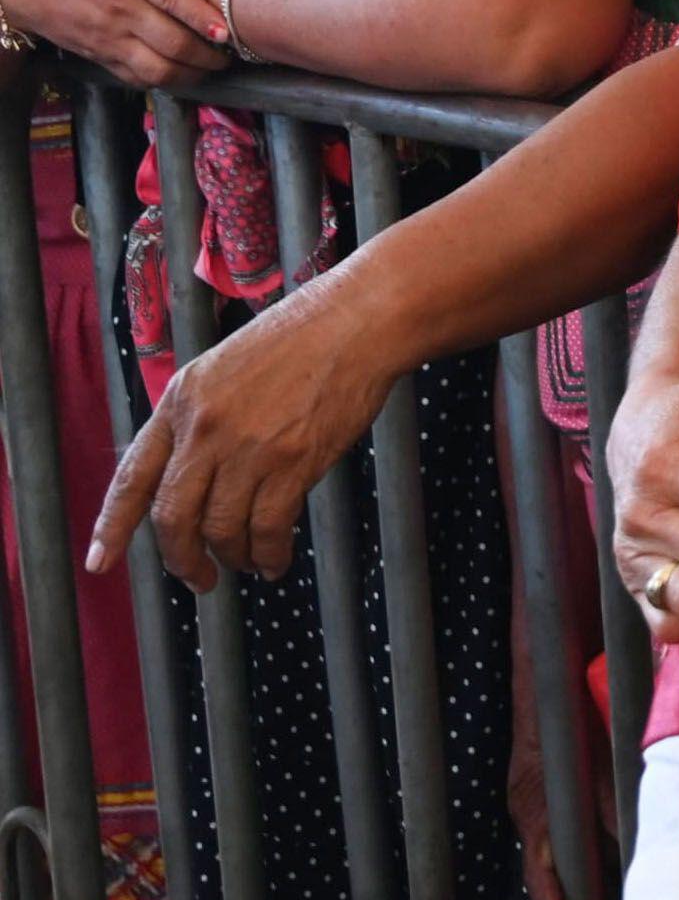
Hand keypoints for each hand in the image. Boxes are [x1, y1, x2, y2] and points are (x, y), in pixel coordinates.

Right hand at [4, 0, 236, 84]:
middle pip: (172, 42)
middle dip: (207, 56)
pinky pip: (134, 77)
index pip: (173, 0)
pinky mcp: (97, 54)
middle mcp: (122, 9)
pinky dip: (161, 82)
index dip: (204, 19)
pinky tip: (179, 74)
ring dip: (189, 75)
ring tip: (210, 69)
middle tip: (230, 56)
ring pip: (155, 69)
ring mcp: (109, 37)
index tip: (228, 32)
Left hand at [86, 285, 398, 588]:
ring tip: (246, 563)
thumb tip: (194, 471)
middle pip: (173, 516)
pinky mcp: (293, 462)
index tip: (100, 563)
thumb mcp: (226, 365)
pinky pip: (269, 527)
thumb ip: (201, 415)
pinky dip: (270, 554)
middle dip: (182, 559)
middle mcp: (205, 428)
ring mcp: (248, 446)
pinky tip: (276, 560)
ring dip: (232, 557)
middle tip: (197, 578)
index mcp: (181, 401)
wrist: (357, 321)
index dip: (113, 526)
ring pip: (221, 529)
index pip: (132, 477)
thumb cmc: (302, 335)